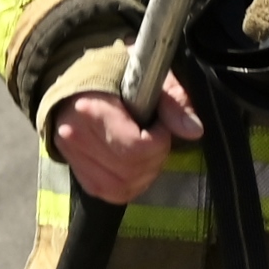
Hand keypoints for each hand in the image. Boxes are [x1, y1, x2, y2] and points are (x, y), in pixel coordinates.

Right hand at [47, 74, 203, 205]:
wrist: (81, 85)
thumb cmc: (118, 75)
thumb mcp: (150, 75)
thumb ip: (173, 102)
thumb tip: (194, 130)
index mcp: (94, 105)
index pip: (133, 146)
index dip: (159, 139)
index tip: (159, 122)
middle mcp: (77, 135)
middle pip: (131, 169)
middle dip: (155, 155)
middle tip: (156, 135)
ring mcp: (74, 157)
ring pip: (122, 185)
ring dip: (145, 172)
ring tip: (147, 149)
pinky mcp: (80, 174)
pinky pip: (112, 193)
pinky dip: (132, 184)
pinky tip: (137, 166)